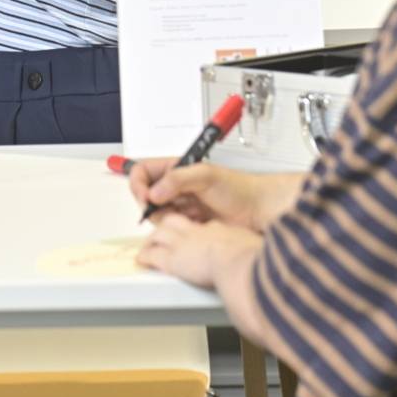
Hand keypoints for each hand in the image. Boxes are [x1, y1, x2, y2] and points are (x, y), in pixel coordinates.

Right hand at [127, 160, 283, 232]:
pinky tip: (186, 226)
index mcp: (176, 168)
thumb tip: (155, 191)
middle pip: (146, 194)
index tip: (145, 196)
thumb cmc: (239, 188)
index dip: (139, 183)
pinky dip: (173, 228)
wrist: (257, 210)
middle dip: (148, 203)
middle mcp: (175, 186)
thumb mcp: (206, 176)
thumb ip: (177, 179)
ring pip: (156, 212)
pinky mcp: (187, 222)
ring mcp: (181, 205)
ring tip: (177, 218)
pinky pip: (170, 226)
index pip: (143, 171)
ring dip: (161, 217)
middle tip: (158, 210)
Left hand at [137, 215, 259, 288]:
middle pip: (176, 222)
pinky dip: (146, 257)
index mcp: (220, 230)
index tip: (195, 234)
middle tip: (162, 233)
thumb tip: (257, 260)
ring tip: (148, 245)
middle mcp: (198, 233)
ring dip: (153, 239)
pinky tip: (141, 259)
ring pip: (160, 234)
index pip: (202, 226)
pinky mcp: (172, 258)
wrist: (237, 262)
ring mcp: (183, 243)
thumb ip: (249, 250)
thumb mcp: (252, 248)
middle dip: (167, 225)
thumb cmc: (249, 258)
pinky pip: (153, 255)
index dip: (195, 229)